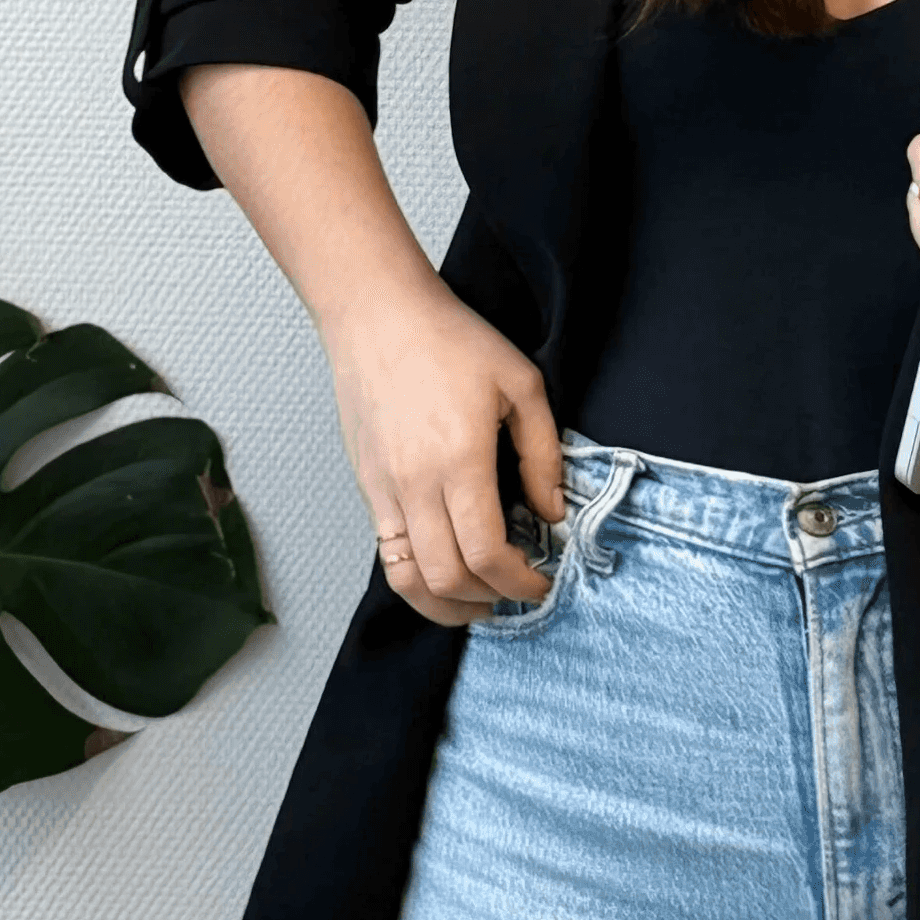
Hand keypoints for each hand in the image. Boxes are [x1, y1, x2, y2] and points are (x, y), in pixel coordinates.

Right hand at [328, 280, 565, 624]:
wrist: (378, 315)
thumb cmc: (449, 339)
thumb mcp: (521, 384)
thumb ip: (542, 454)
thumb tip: (552, 512)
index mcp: (458, 461)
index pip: (486, 555)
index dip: (519, 582)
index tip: (542, 584)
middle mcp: (414, 485)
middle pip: (447, 579)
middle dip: (489, 600)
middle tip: (518, 593)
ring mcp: (383, 490)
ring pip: (407, 578)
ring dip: (446, 604)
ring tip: (480, 602)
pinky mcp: (366, 486)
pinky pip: (387, 553)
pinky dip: (416, 577)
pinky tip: (445, 569)